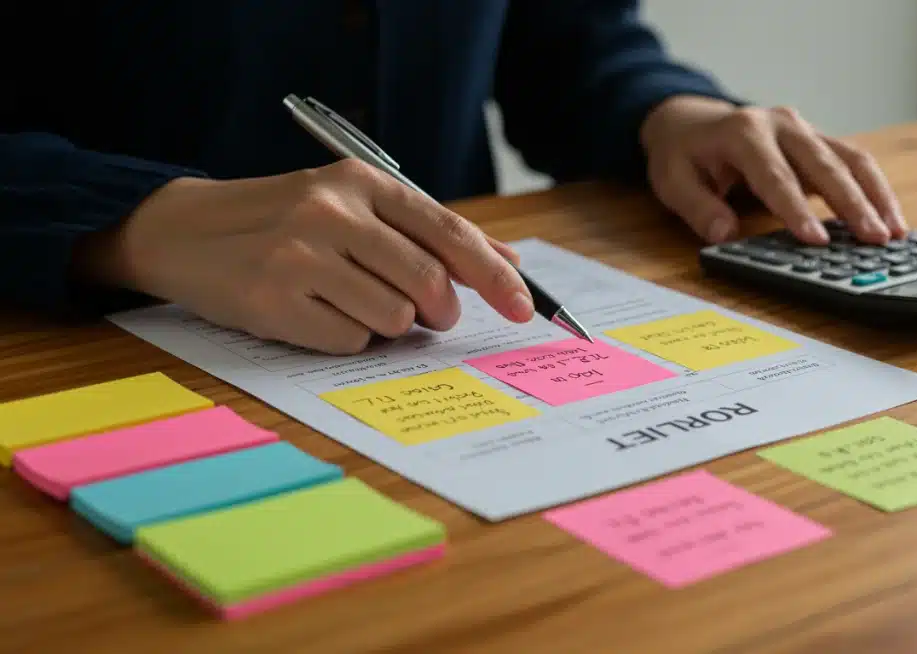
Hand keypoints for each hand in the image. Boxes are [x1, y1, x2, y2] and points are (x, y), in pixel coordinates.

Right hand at [76, 159, 534, 353]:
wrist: (183, 231)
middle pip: (429, 283)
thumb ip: (426, 232)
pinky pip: (350, 341)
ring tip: (351, 301)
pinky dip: (346, 337)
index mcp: (360, 181)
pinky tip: (316, 313)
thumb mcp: (352, 206)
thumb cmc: (284, 222)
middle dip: (441, 311)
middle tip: (430, 315)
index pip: (447, 231)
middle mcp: (331, 212)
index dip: (493, 274)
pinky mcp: (273, 299)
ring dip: (389, 325)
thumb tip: (506, 263)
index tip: (525, 307)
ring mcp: (299, 255)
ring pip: (395, 318)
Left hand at [639, 95, 906, 245]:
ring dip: (876, 196)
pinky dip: (876, 190)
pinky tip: (890, 219)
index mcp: (744, 132)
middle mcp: (781, 125)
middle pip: (825, 164)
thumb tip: (724, 233)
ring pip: (851, 159)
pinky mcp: (819, 142)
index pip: (775, 176)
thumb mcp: (672, 181)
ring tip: (894, 233)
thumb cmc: (683, 154)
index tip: (816, 241)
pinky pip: (855, 163)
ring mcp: (805, 130)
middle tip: (874, 240)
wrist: (691, 121)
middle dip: (852, 204)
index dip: (796, 209)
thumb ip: (698, 208)